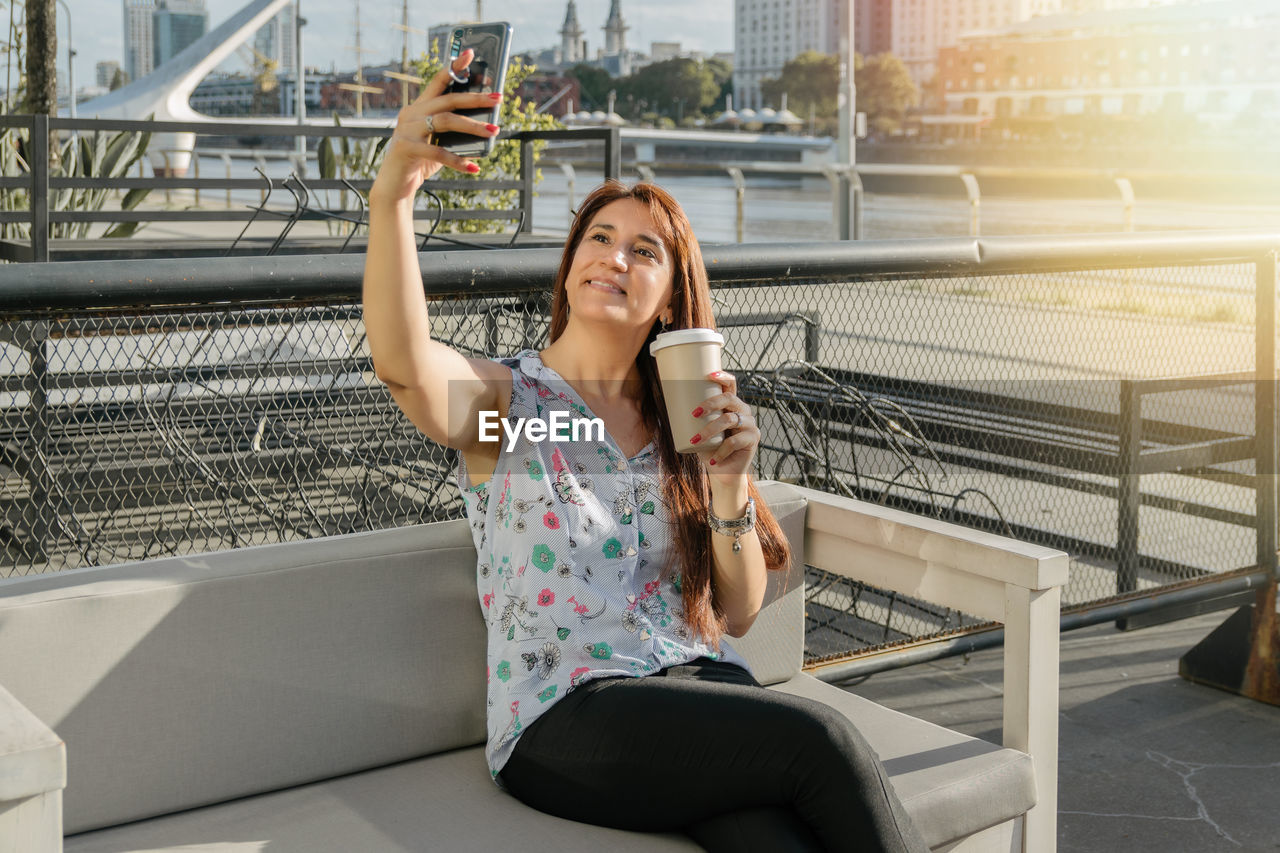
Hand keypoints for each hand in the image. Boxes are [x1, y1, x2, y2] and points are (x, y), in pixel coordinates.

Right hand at [369, 49, 502, 204]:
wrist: (394, 187)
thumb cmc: (420, 163)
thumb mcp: (438, 144)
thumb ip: (454, 133)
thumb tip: (487, 128)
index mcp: (419, 107)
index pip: (438, 81)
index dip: (454, 67)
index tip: (471, 54)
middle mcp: (411, 113)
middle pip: (448, 100)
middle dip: (476, 98)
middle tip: (498, 99)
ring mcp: (407, 130)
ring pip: (446, 121)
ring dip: (473, 126)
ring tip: (493, 132)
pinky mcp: (406, 148)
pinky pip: (438, 152)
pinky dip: (458, 161)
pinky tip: (474, 167)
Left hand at [689, 370, 757, 481]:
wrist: (723, 472)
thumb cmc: (709, 450)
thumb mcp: (698, 431)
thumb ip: (690, 419)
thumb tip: (666, 403)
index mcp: (731, 405)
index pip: (730, 385)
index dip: (722, 377)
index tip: (709, 375)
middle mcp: (743, 411)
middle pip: (729, 399)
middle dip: (710, 403)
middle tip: (694, 413)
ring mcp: (750, 424)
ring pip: (729, 420)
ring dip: (709, 430)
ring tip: (695, 440)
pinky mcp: (753, 439)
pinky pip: (734, 442)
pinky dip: (720, 451)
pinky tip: (712, 459)